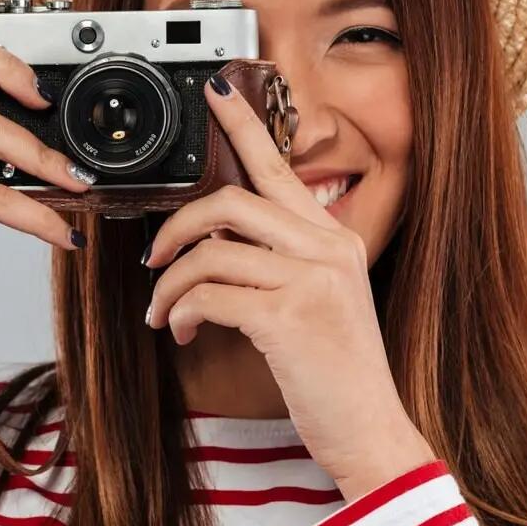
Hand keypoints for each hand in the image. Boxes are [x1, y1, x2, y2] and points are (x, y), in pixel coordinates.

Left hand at [144, 75, 434, 500]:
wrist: (372, 433)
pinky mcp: (289, 318)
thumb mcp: (320, 302)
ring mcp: (312, 281)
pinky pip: (209, 295)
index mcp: (335, 238)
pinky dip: (181, 312)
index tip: (216, 93)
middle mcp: (329, 249)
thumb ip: (283, 262)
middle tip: (154, 258)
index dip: (244, 127)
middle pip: (231, 202)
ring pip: (211, 252)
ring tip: (163, 312)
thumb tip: (219, 241)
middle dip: (176, 227)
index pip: (281, 169)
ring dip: (171, 284)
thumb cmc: (337, 372)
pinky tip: (182, 331)